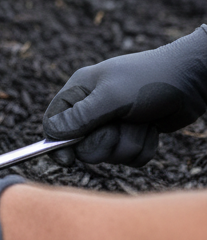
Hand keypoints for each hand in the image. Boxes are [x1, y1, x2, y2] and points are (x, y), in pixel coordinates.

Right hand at [44, 24, 206, 165]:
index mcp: (79, 92)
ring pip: (110, 154)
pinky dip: (143, 146)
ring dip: (130, 142)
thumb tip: (52, 132)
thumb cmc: (147, 80)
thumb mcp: (111, 97)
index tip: (66, 159)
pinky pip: (131, 157)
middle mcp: (93, 108)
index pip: (54, 121)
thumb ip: (81, 116)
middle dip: (106, 141)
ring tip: (142, 122)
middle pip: (83, 145)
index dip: (57, 142)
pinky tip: (151, 128)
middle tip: (119, 126)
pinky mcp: (133, 134)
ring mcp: (114, 122)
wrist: (189, 80)